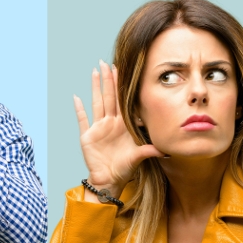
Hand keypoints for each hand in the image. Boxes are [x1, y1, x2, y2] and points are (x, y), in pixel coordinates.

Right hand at [73, 61, 162, 198]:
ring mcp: (98, 128)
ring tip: (95, 72)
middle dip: (109, 80)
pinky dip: (79, 110)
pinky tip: (76, 98)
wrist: (109, 179)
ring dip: (95, 88)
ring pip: (97, 103)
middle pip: (109, 97)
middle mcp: (110, 123)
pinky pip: (82, 120)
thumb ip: (149, 150)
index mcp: (123, 125)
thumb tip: (165, 149)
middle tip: (107, 63)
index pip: (122, 101)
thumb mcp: (139, 157)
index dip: (122, 86)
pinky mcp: (87, 136)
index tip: (123, 71)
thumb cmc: (125, 169)